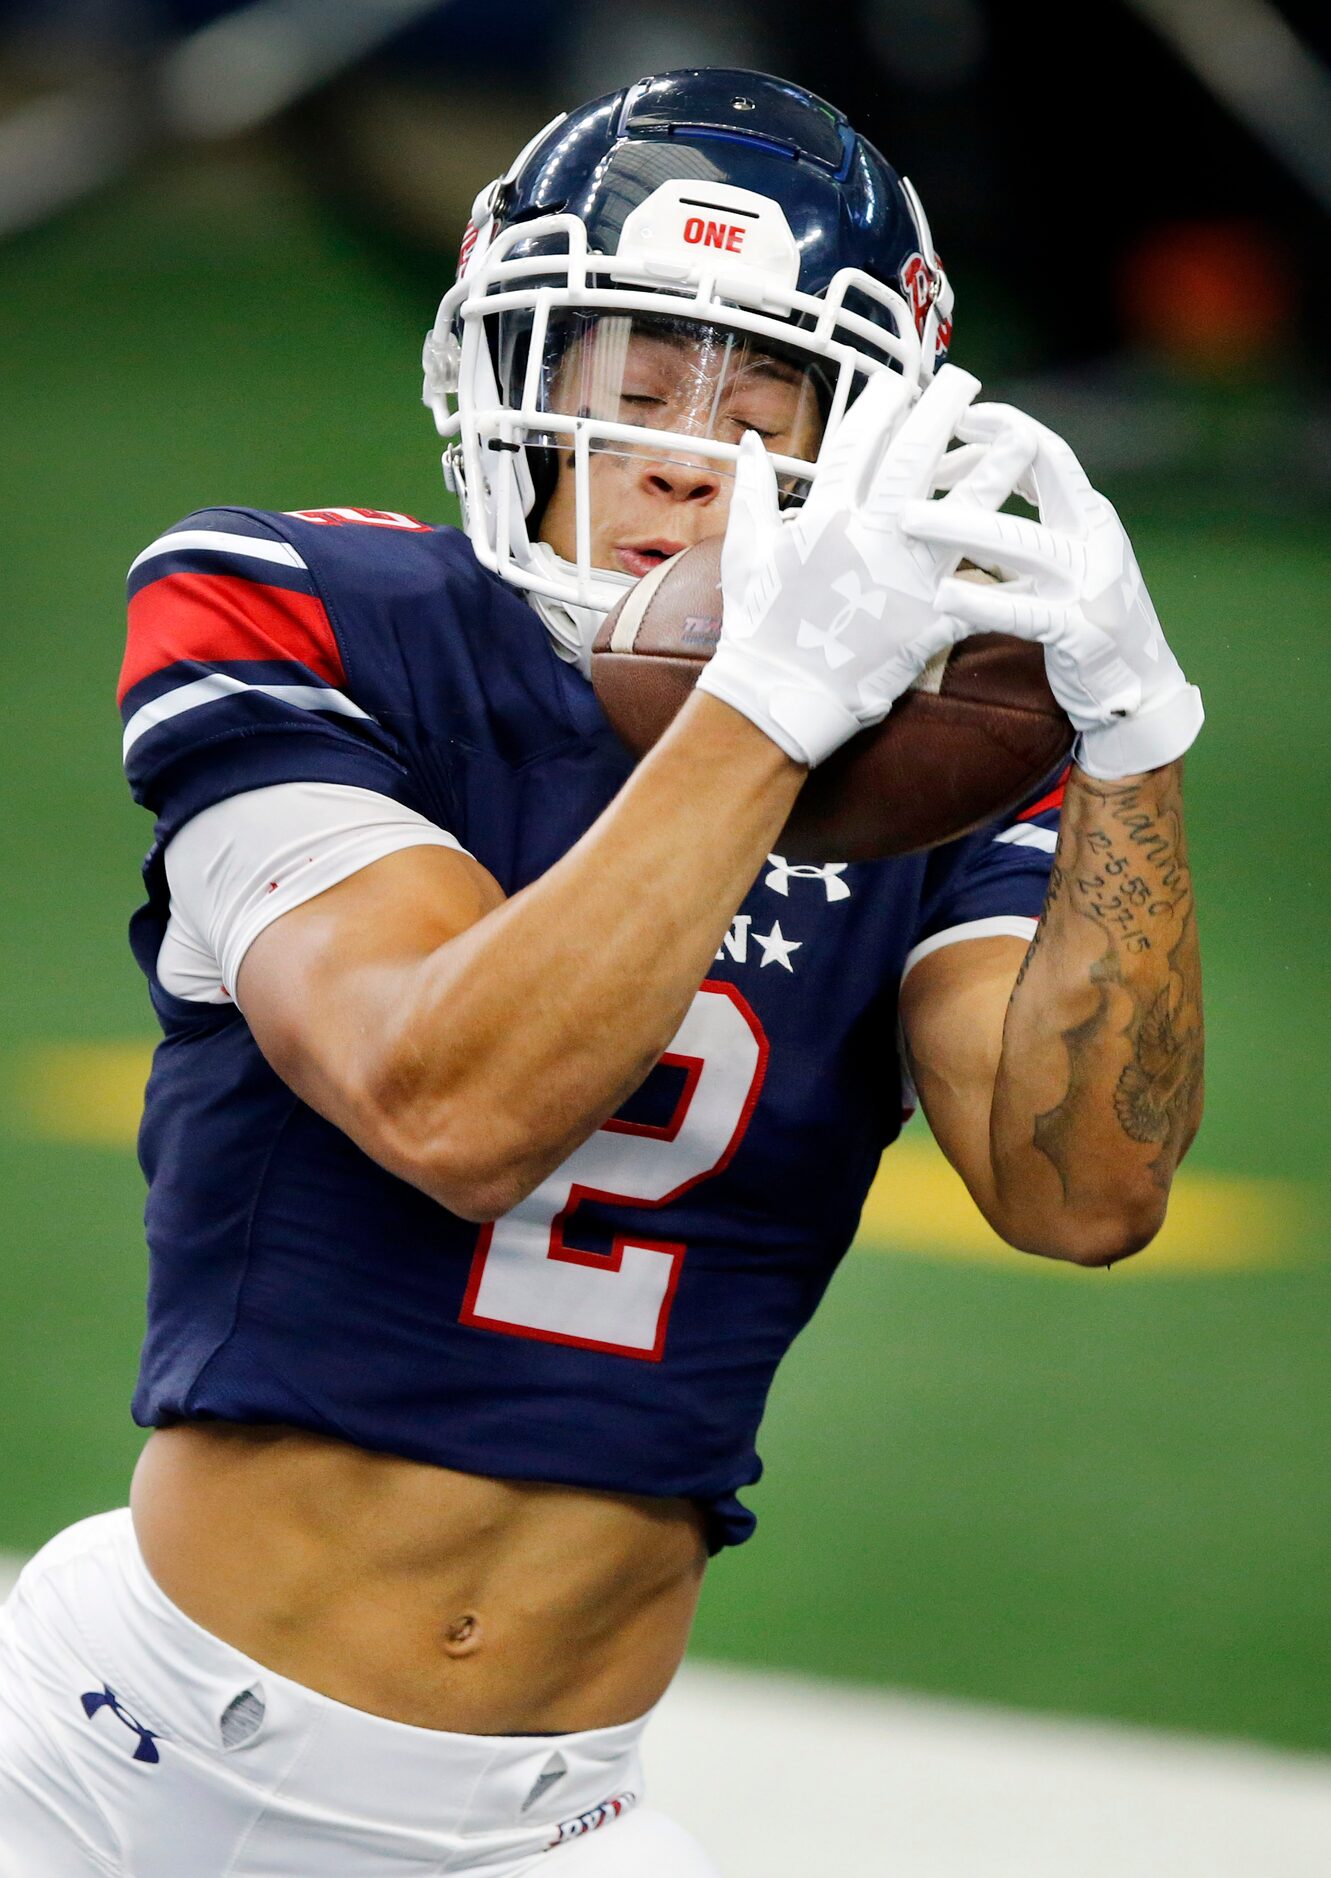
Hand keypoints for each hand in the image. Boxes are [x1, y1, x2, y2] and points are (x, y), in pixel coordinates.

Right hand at [697, 365, 1037, 765]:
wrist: (780, 696)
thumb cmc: (758, 626)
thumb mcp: (746, 551)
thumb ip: (754, 491)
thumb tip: (750, 442)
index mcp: (823, 516)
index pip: (859, 440)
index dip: (881, 404)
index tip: (901, 382)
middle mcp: (868, 535)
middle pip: (915, 456)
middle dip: (942, 409)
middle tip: (964, 382)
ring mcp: (903, 575)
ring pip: (961, 508)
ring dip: (996, 467)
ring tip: (1024, 435)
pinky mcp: (930, 617)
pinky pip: (980, 584)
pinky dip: (1011, 565)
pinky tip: (1037, 539)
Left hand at [902, 407, 1203, 779]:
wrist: (1138, 690)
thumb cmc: (1085, 616)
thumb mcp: (1067, 556)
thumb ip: (1033, 518)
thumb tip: (981, 466)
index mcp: (1089, 515)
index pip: (1047, 452)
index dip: (1003, 428)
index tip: (955, 416)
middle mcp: (1095, 540)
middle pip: (1037, 479)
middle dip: (976, 459)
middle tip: (915, 453)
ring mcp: (1091, 586)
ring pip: (1022, 543)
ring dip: (961, 527)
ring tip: (908, 521)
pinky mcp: (1081, 633)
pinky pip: (1027, 612)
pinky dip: (983, 601)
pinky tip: (943, 595)